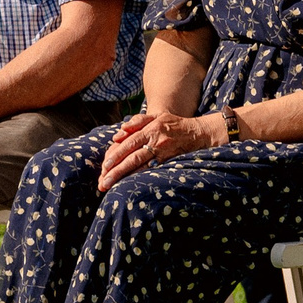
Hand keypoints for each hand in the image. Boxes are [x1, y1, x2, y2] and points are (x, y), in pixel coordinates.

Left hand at [98, 109, 221, 189]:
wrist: (199, 133)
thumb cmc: (174, 124)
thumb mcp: (157, 116)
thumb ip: (138, 122)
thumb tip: (119, 133)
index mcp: (151, 129)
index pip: (129, 143)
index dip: (116, 154)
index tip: (105, 165)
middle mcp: (156, 142)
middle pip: (132, 158)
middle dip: (116, 171)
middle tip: (103, 182)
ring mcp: (164, 154)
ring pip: (141, 167)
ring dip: (125, 178)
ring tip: (111, 186)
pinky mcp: (170, 162)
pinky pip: (152, 172)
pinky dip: (140, 179)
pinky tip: (129, 186)